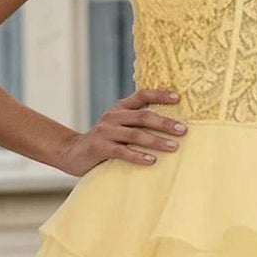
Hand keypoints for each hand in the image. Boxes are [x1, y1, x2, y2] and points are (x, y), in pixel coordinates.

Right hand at [56, 88, 186, 177]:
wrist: (74, 152)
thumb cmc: (105, 141)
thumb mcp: (119, 126)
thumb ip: (136, 122)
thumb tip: (170, 124)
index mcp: (120, 108)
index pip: (142, 95)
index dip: (160, 95)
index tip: (178, 97)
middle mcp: (113, 116)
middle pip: (143, 116)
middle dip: (165, 123)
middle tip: (183, 130)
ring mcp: (106, 132)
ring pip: (135, 134)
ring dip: (157, 141)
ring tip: (174, 147)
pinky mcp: (101, 148)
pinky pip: (122, 152)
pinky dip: (138, 156)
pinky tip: (152, 161)